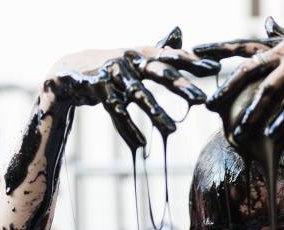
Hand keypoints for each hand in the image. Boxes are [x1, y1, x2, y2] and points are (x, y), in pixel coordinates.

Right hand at [45, 28, 220, 151]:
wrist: (68, 72)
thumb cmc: (111, 67)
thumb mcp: (135, 57)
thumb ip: (159, 48)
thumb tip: (180, 32)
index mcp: (142, 53)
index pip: (171, 56)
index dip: (192, 61)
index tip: (215, 68)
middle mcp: (129, 60)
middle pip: (158, 72)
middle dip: (180, 86)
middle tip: (201, 99)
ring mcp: (112, 73)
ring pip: (137, 95)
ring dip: (155, 113)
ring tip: (172, 130)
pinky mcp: (96, 88)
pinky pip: (114, 111)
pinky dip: (127, 128)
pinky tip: (141, 143)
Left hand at [194, 17, 283, 158]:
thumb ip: (283, 36)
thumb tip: (268, 21)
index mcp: (280, 44)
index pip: (244, 45)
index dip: (219, 47)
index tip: (195, 52)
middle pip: (251, 67)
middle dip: (228, 87)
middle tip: (209, 105)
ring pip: (273, 86)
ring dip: (255, 110)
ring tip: (241, 131)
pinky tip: (274, 134)